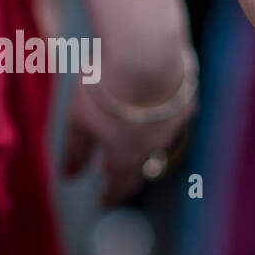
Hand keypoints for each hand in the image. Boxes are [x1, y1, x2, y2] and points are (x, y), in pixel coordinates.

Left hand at [61, 51, 195, 203]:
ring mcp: (174, 123)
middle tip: (112, 179)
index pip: (118, 185)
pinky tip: (155, 114)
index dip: (109, 195)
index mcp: (127, 156)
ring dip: (143, 150)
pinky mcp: (187, 99)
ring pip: (159, 145)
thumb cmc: (106, 87)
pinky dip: (161, 122)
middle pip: (141, 169)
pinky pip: (173, 118)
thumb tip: (67, 176)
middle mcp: (155, 146)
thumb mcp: (80, 119)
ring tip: (131, 146)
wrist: (146, 51)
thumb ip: (74, 149)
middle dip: (125, 177)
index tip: (102, 202)